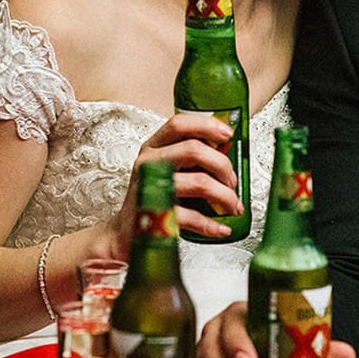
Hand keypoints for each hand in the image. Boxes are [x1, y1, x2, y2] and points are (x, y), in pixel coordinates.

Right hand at [97, 113, 243, 256]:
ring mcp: (150, 188)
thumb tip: (227, 155)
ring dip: (224, 195)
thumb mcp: (165, 170)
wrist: (126, 233)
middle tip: (232, 182)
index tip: (228, 134)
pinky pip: (192, 216)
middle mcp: (149, 163)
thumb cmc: (152, 199)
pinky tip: (221, 228)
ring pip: (199, 182)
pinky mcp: (155, 215)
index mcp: (153, 148)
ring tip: (232, 206)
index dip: (206, 125)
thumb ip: (190, 159)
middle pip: (194, 150)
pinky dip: (212, 224)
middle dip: (223, 166)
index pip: (179, 124)